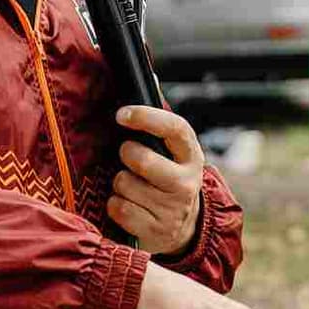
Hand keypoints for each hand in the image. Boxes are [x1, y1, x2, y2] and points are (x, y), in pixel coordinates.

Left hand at [109, 106, 203, 254]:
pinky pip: (118, 208)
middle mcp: (186, 183)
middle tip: (128, 157)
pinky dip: (116, 205)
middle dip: (125, 154)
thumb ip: (160, 121)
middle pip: (142, 159)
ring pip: (124, 184)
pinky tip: (130, 206)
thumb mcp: (174, 153)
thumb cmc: (169, 181)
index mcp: (192, 157)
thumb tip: (153, 77)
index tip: (122, 114)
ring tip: (133, 187)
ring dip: (120, 183)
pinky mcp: (155, 231)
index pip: (174, 128)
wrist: (183, 230)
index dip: (147, 117)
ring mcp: (172, 210)